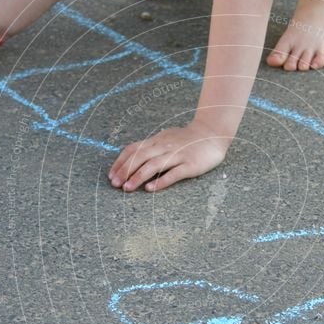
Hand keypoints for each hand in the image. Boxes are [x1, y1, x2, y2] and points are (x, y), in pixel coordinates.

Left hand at [108, 121, 231, 191]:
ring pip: (154, 165)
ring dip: (138, 177)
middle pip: (140, 158)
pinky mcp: (190, 165)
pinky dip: (161, 181)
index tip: (111, 175)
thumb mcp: (166, 138)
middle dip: (125, 171)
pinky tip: (150, 189)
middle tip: (115, 185)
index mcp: (157, 141)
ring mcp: (177, 155)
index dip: (120, 162)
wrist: (212, 134)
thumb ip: (151, 146)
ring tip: (127, 188)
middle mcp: (164, 147)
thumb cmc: (188, 139)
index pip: (133, 150)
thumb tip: (133, 154)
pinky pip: (173, 173)